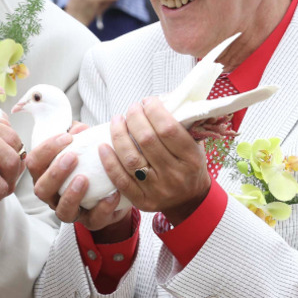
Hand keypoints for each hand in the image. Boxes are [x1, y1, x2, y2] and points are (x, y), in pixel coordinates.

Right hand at [30, 128, 130, 234]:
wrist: (111, 189)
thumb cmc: (89, 164)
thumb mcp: (82, 147)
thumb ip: (78, 135)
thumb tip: (79, 128)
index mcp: (46, 174)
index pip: (34, 163)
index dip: (47, 149)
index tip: (67, 137)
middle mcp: (53, 195)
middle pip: (41, 189)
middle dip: (55, 173)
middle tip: (72, 157)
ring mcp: (70, 211)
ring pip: (62, 211)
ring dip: (71, 194)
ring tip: (84, 179)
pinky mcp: (91, 222)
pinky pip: (93, 220)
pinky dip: (103, 207)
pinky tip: (112, 194)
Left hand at [103, 97, 210, 224]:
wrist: (190, 200)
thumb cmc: (189, 164)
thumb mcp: (195, 144)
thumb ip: (182, 123)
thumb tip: (164, 97)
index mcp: (191, 158)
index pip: (168, 129)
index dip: (154, 110)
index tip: (147, 101)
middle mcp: (175, 175)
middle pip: (147, 140)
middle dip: (135, 118)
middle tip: (132, 108)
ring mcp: (157, 189)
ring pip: (131, 158)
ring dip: (119, 135)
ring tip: (117, 120)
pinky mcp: (142, 200)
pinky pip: (121, 180)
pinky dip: (109, 162)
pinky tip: (103, 146)